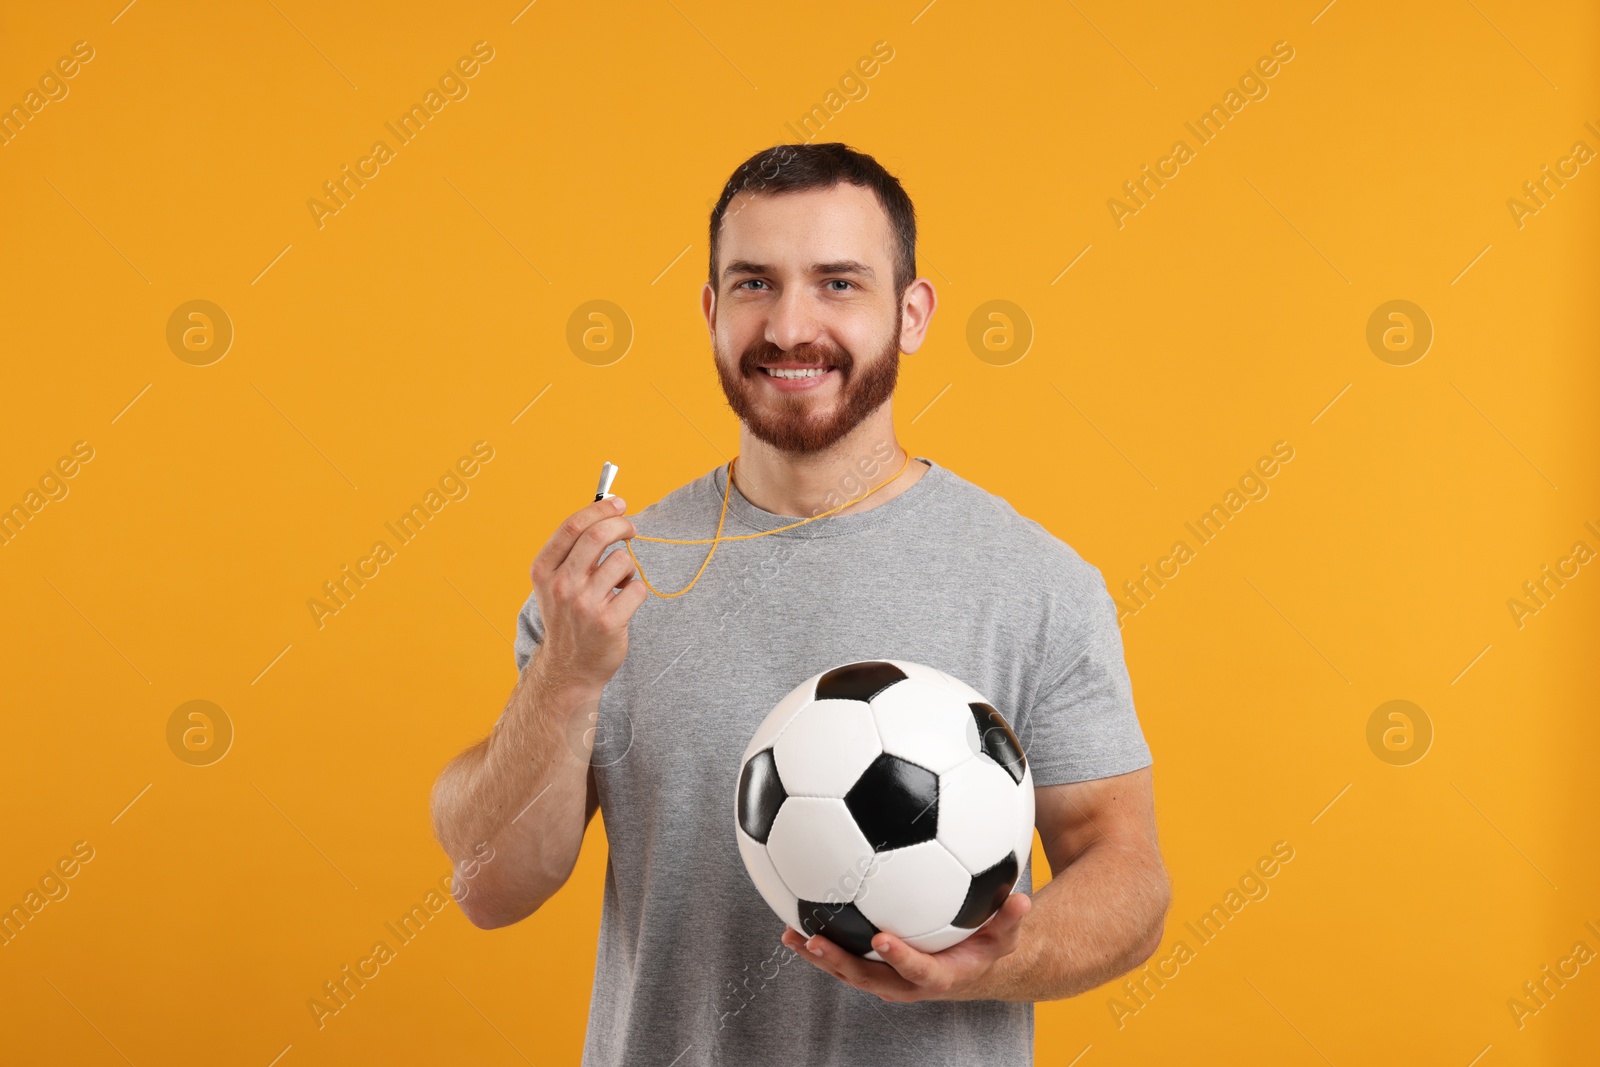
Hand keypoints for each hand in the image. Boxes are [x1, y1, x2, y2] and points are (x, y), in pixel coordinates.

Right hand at [528, 495, 645, 691]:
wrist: (569, 667)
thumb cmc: (569, 616)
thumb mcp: (555, 582)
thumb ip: (573, 549)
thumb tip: (606, 508)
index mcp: (544, 570)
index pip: (573, 526)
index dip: (600, 509)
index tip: (619, 504)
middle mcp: (561, 586)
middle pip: (598, 536)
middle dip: (622, 525)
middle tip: (631, 529)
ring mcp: (584, 605)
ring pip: (622, 561)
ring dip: (628, 568)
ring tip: (618, 584)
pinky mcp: (608, 622)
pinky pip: (637, 588)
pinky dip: (636, 591)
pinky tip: (623, 603)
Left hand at [779, 892, 1030, 1002]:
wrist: (970, 967)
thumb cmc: (986, 945)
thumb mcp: (1004, 934)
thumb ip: (1009, 919)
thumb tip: (1021, 898)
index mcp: (937, 975)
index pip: (917, 971)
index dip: (900, 958)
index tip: (883, 938)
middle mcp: (905, 982)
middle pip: (868, 977)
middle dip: (840, 963)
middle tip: (814, 941)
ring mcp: (885, 977)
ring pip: (848, 970)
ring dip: (819, 955)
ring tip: (789, 934)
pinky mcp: (872, 966)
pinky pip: (843, 957)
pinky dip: (819, 943)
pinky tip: (794, 917)